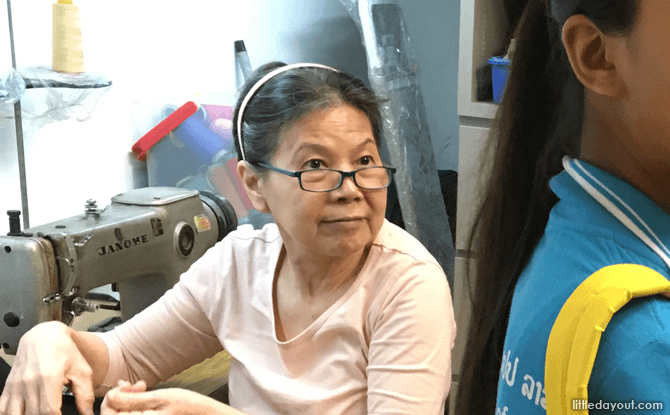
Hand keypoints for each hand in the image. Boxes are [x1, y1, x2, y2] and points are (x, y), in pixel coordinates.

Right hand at [0, 321, 94, 414]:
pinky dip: (11, 414)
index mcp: (49, 377)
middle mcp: (29, 381)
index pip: (49, 410)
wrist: (44, 336)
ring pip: (15, 414)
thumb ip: (85, 395)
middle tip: (54, 414)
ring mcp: (16, 384)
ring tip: (40, 413)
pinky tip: (25, 412)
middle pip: (34, 414)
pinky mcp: (8, 386)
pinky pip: (3, 408)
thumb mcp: (82, 371)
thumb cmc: (65, 352)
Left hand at [101, 381, 243, 414]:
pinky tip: (145, 395)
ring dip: (128, 399)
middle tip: (137, 386)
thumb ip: (131, 400)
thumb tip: (110, 396)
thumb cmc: (188, 408)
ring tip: (143, 387)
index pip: (108, 413)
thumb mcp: (159, 398)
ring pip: (124, 414)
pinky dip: (136, 405)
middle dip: (121, 396)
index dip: (112, 397)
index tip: (126, 386)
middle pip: (114, 414)